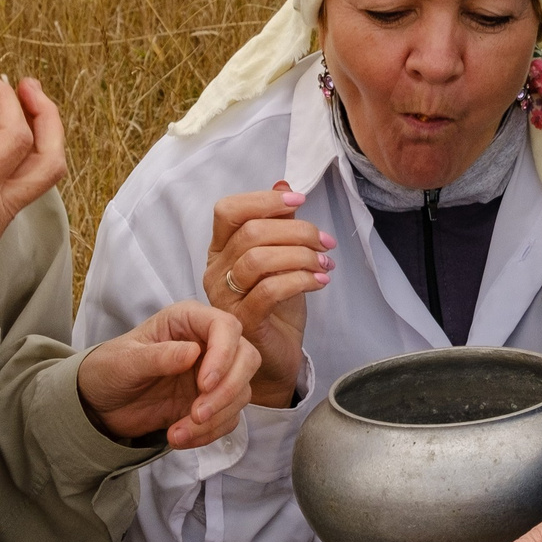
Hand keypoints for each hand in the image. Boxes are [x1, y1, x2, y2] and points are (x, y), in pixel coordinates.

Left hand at [77, 301, 255, 448]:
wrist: (99, 404)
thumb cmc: (108, 370)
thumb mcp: (125, 361)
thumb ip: (158, 356)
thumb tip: (194, 352)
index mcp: (188, 321)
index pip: (226, 327)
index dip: (224, 355)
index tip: (204, 384)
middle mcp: (208, 344)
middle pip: (246, 358)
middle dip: (227, 390)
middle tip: (198, 414)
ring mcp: (213, 374)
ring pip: (242, 391)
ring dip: (216, 417)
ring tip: (177, 433)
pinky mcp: (211, 402)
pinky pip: (228, 417)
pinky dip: (209, 433)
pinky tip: (178, 438)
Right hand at [204, 183, 329, 408]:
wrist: (276, 357)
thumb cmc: (278, 307)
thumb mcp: (282, 258)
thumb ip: (279, 224)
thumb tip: (284, 184)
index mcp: (221, 250)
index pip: (228, 211)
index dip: (264, 200)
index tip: (299, 201)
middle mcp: (215, 271)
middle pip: (251, 233)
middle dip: (297, 231)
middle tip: (325, 243)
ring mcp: (224, 298)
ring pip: (258, 259)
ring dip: (301, 255)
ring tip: (325, 264)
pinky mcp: (242, 321)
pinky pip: (269, 290)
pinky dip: (301, 280)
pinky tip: (320, 282)